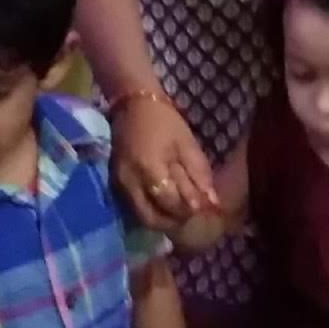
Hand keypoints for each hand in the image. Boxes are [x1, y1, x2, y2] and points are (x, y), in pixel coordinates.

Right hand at [112, 91, 214, 231]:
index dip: (188, 210)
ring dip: (161, 220)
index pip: (170, 202)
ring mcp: (120, 184)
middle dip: (172, 222)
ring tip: (178, 213)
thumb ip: (199, 175)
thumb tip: (212, 203)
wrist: (133, 105)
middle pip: (151, 218)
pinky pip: (133, 207)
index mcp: (149, 168)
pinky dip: (150, 211)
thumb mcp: (187, 144)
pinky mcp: (116, 183)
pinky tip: (163, 205)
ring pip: (141, 217)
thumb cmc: (164, 121)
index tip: (201, 208)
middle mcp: (130, 181)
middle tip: (189, 216)